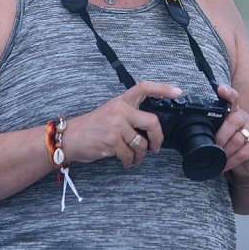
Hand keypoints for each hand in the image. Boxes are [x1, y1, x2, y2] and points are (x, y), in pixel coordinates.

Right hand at [64, 81, 181, 167]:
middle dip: (158, 138)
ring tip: (135, 158)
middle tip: (156, 147)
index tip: (178, 92)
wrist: (70, 137)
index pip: (145, 88)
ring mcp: (117, 126)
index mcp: (122, 101)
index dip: (163, 89)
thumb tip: (148, 127)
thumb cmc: (92, 126)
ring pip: (141, 144)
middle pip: (152, 122)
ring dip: (140, 156)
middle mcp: (121, 111)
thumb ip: (129, 114)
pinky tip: (126, 161)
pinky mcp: (112, 141)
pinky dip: (129, 161)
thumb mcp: (110, 111)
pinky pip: (130, 155)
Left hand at [215, 84, 248, 174]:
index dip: (227, 93)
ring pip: (236, 140)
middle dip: (220, 137)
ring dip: (225, 152)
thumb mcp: (221, 133)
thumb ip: (212, 128)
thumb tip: (191, 133)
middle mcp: (244, 118)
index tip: (221, 89)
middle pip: (233, 121)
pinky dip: (231, 161)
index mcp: (233, 112)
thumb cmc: (230, 144)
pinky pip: (242, 153)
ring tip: (220, 158)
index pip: (232, 99)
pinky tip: (225, 164)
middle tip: (214, 147)